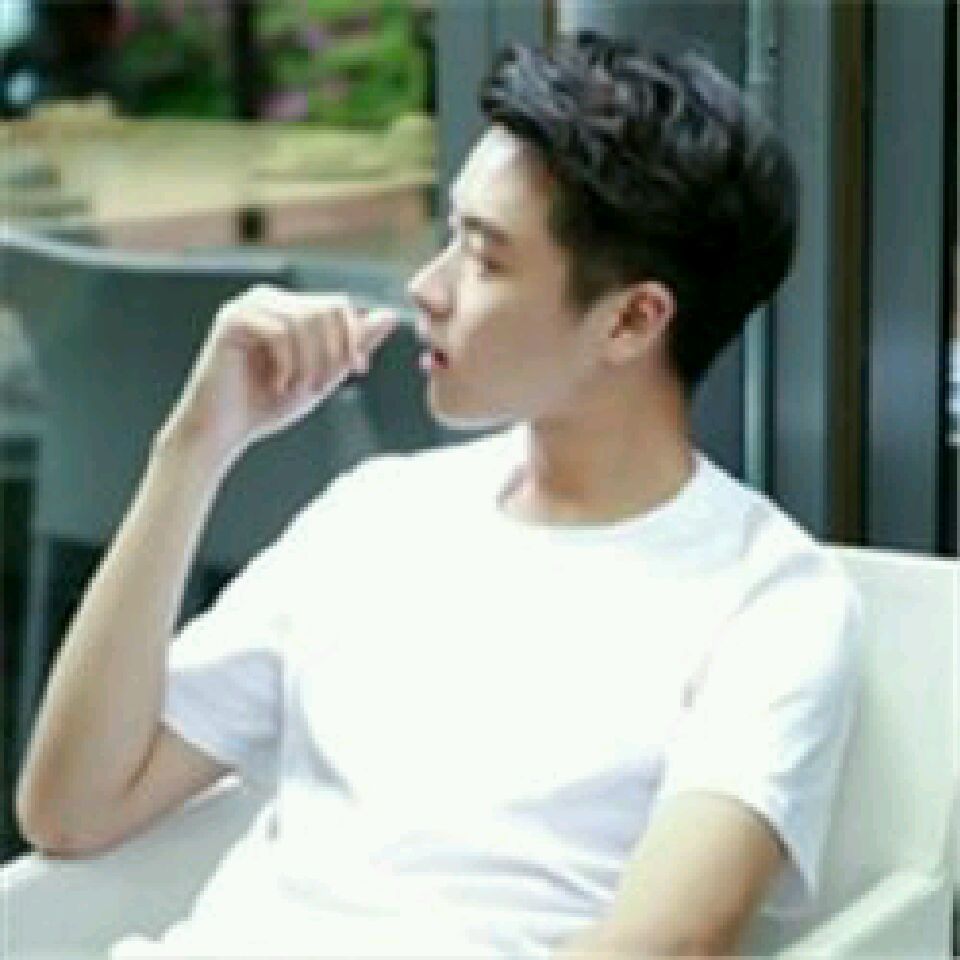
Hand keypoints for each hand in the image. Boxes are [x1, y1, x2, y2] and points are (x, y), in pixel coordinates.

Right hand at [159, 286, 396, 468]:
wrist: (222, 431)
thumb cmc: (269, 405)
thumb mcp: (323, 375)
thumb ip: (352, 346)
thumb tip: (389, 315)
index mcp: (290, 308)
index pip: (338, 305)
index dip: (355, 337)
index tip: (358, 370)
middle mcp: (269, 299)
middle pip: (326, 309)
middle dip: (333, 352)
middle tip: (320, 386)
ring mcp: (248, 306)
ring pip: (305, 320)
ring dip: (311, 362)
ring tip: (298, 389)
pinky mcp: (232, 321)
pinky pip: (280, 332)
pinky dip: (288, 364)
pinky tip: (278, 385)